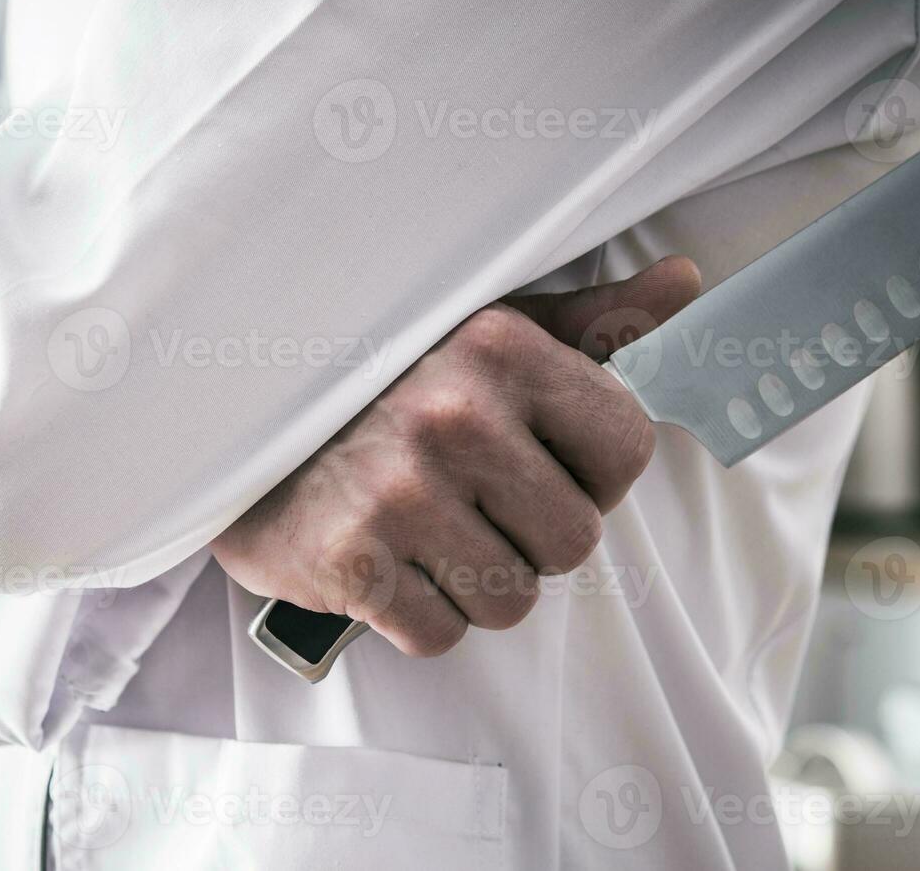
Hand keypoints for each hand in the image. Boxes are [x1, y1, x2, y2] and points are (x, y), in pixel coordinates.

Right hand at [211, 256, 700, 656]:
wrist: (231, 417)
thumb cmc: (377, 377)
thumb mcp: (482, 327)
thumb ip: (588, 322)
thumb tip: (688, 283)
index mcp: (502, 347)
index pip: (629, 448)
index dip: (594, 473)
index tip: (546, 464)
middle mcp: (455, 415)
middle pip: (574, 542)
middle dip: (531, 538)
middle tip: (470, 503)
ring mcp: (398, 491)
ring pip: (511, 600)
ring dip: (473, 582)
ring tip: (423, 530)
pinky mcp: (349, 561)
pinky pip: (439, 635)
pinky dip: (415, 615)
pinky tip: (384, 561)